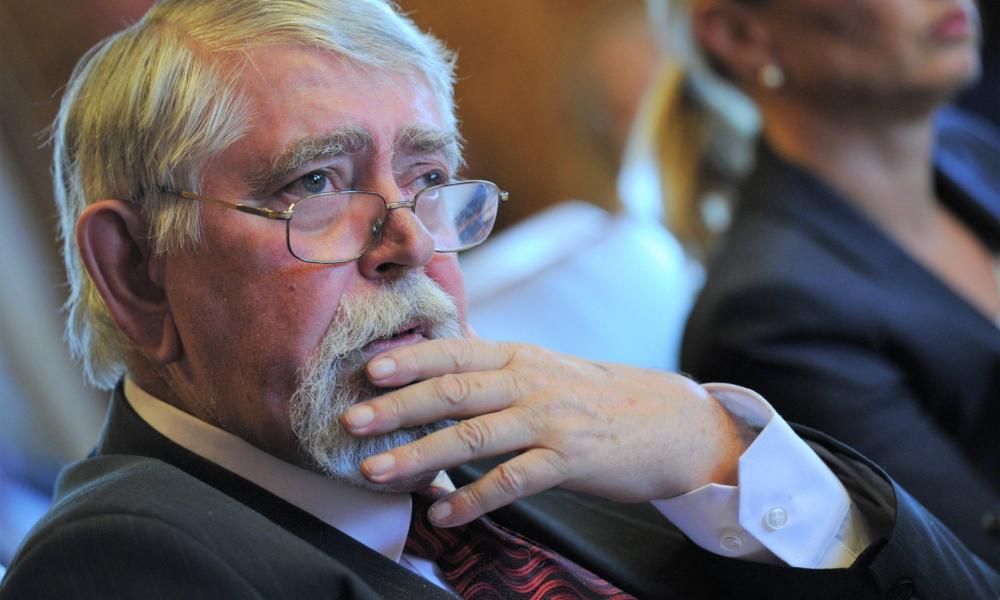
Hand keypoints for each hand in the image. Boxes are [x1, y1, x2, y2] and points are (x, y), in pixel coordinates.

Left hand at [341, 339, 750, 526]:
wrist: (670, 421)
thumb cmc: (599, 397)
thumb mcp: (546, 367)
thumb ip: (496, 363)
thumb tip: (444, 349)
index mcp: (521, 356)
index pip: (455, 352)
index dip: (409, 360)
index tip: (366, 370)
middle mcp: (531, 382)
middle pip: (455, 391)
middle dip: (398, 406)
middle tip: (352, 421)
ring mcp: (550, 421)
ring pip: (474, 436)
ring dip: (420, 455)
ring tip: (377, 472)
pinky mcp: (569, 459)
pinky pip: (512, 481)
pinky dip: (473, 498)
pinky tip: (443, 513)